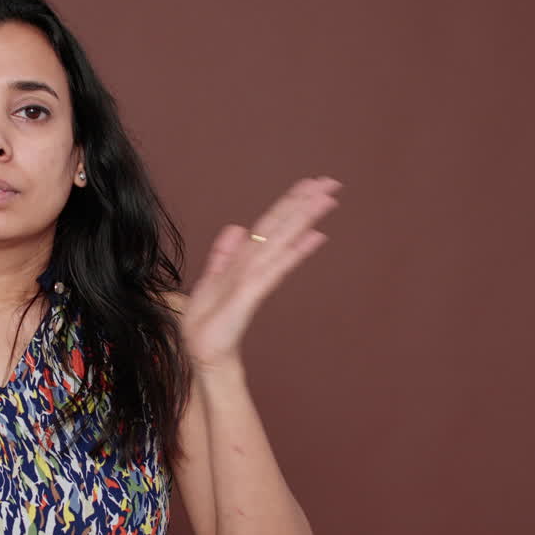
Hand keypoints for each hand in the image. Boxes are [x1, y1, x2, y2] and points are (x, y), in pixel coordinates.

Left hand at [182, 176, 342, 369]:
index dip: (288, 203)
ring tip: (327, 198)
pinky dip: (294, 251)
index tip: (310, 182)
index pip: (270, 225)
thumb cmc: (208, 322)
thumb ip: (224, 254)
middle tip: (331, 182)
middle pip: (282, 227)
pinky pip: (275, 267)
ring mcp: (256, 278)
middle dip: (304, 203)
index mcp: (244, 260)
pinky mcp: (252, 293)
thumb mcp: (211, 279)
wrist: (204, 351)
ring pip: (283, 240)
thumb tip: (238, 228)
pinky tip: (315, 236)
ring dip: (304, 218)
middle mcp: (255, 265)